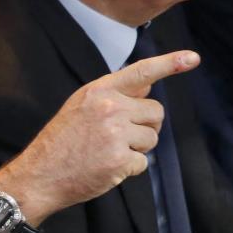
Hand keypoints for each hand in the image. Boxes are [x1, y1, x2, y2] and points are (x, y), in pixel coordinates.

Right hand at [0, 50, 198, 232]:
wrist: (39, 174)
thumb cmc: (61, 141)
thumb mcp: (81, 106)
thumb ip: (114, 94)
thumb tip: (148, 83)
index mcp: (99, 91)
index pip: (142, 72)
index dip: (170, 63)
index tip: (193, 58)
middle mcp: (109, 108)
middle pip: (156, 112)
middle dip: (146, 126)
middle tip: (122, 137)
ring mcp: (115, 134)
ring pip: (153, 138)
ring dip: (138, 149)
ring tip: (110, 152)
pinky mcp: (120, 160)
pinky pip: (143, 162)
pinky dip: (130, 168)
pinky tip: (107, 167)